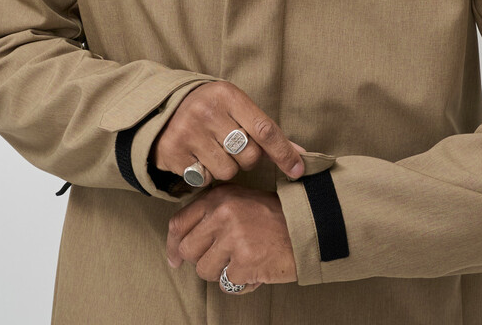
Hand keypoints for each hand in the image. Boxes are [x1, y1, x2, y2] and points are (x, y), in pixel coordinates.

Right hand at [151, 80, 305, 187]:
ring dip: (226, 167)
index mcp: (227, 95)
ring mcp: (188, 133)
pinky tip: (197, 156)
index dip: (284, 152)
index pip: (264, 129)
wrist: (162, 107)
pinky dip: (205, 173)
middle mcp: (207, 112)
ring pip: (228, 171)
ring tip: (213, 150)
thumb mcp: (236, 107)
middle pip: (248, 155)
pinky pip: (205, 179)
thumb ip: (266, 130)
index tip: (298, 170)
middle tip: (233, 146)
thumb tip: (301, 155)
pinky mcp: (173, 153)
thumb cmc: (211, 108)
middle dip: (246, 157)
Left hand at [167, 183, 296, 292]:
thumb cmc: (274, 217)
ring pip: (204, 270)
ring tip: (243, 260)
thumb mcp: (241, 202)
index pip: (178, 223)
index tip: (175, 258)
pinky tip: (256, 269)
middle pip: (188, 250)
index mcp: (219, 197)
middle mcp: (223, 213)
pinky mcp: (244, 261)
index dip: (173, 245)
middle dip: (202, 260)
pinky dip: (241, 283)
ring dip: (222, 272)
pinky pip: (227, 283)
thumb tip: (178, 247)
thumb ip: (211, 215)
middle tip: (223, 259)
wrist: (309, 227)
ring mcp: (233, 237)